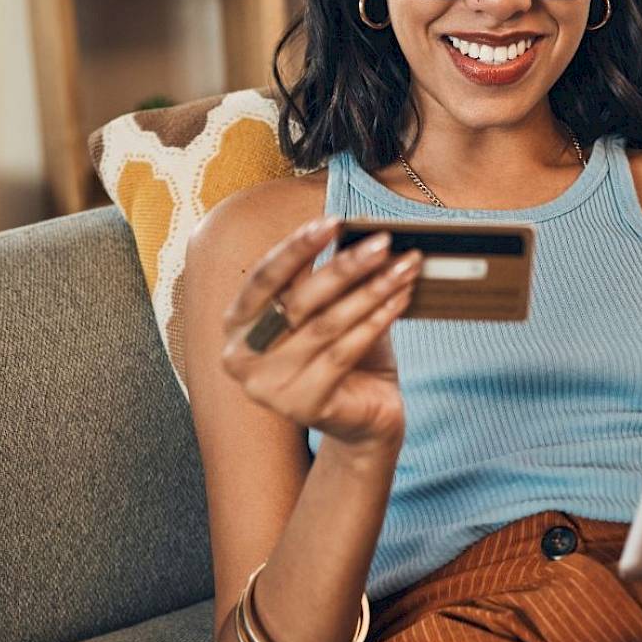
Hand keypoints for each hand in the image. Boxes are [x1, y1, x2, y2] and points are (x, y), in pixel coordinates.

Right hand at [220, 215, 423, 450]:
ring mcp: (269, 387)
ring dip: (371, 290)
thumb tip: (360, 231)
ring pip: (326, 325)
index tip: (333, 221)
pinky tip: (401, 299)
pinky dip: (377, 321)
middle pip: (298, 300)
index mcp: (237, 325)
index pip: (263, 277)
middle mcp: (241, 357)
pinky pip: (345, 352)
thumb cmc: (341, 357)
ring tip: (404, 266)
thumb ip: (327, 280)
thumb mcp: (327, 311)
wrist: (363, 421)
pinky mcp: (303, 406)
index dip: (296, 247)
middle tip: (383, 242)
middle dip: (345, 266)